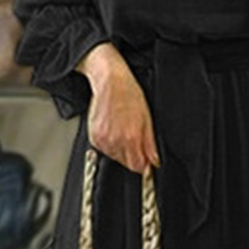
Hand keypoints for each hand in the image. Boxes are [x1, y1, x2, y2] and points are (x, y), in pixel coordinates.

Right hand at [78, 43, 159, 175]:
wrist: (110, 82)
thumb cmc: (130, 95)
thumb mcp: (147, 119)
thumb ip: (150, 144)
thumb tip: (154, 160)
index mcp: (131, 138)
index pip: (137, 166)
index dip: (143, 164)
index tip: (144, 159)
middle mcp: (115, 141)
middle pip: (126, 163)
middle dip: (132, 155)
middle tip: (133, 138)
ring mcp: (103, 140)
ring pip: (115, 157)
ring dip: (120, 149)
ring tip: (122, 130)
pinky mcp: (94, 137)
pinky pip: (104, 149)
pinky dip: (109, 144)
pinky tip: (113, 129)